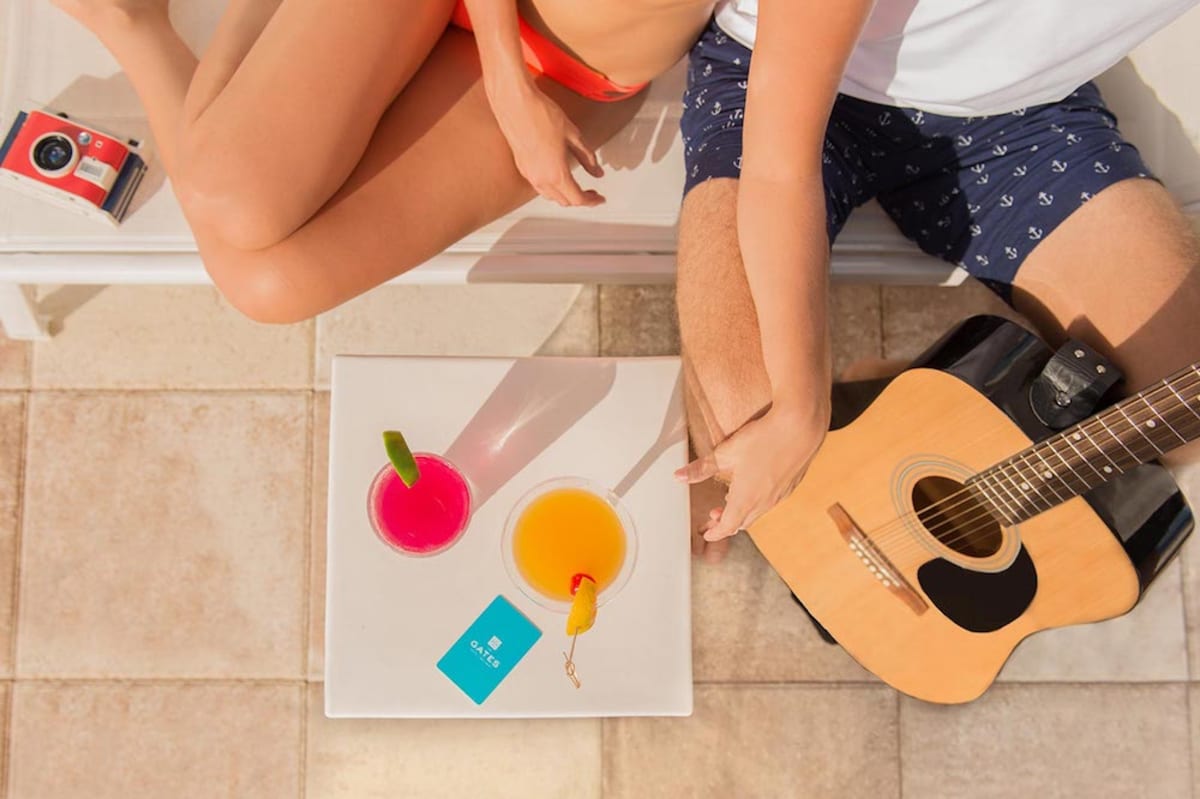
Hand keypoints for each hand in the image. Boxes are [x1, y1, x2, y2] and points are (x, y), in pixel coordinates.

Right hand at [491, 77, 604, 206]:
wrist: (515, 102)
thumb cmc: (540, 114)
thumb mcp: (573, 135)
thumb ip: (587, 157)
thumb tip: (597, 171)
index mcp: (556, 173)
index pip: (577, 199)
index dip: (592, 201)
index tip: (599, 198)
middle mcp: (540, 179)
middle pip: (564, 201)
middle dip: (580, 199)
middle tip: (591, 193)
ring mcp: (528, 174)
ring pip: (550, 196)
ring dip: (564, 195)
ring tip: (575, 185)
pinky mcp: (521, 166)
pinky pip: (540, 186)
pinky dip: (552, 187)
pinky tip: (557, 175)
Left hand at [676, 402, 828, 541]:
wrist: (802, 425)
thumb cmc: (763, 437)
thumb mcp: (726, 452)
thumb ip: (702, 468)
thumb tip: (677, 477)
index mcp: (746, 498)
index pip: (728, 526)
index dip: (715, 532)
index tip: (707, 534)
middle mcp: (764, 502)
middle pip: (743, 523)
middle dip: (727, 522)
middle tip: (714, 515)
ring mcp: (781, 495)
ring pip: (758, 513)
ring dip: (743, 512)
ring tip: (731, 500)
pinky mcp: (791, 484)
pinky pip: (771, 501)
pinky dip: (758, 502)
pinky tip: (755, 486)